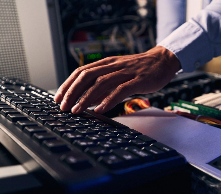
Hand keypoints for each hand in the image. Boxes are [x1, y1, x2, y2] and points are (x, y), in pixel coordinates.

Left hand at [54, 46, 180, 113]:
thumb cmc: (139, 69)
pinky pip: (121, 90)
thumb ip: (104, 87)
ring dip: (86, 97)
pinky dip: (108, 100)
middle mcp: (113, 65)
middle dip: (72, 92)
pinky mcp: (138, 80)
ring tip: (77, 110)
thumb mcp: (118, 75)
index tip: (58, 97)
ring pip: (101, 83)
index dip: (68, 84)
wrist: (162, 61)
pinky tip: (100, 109)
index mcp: (107, 63)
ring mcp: (126, 72)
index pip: (81, 72)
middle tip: (63, 106)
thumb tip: (89, 101)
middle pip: (87, 76)